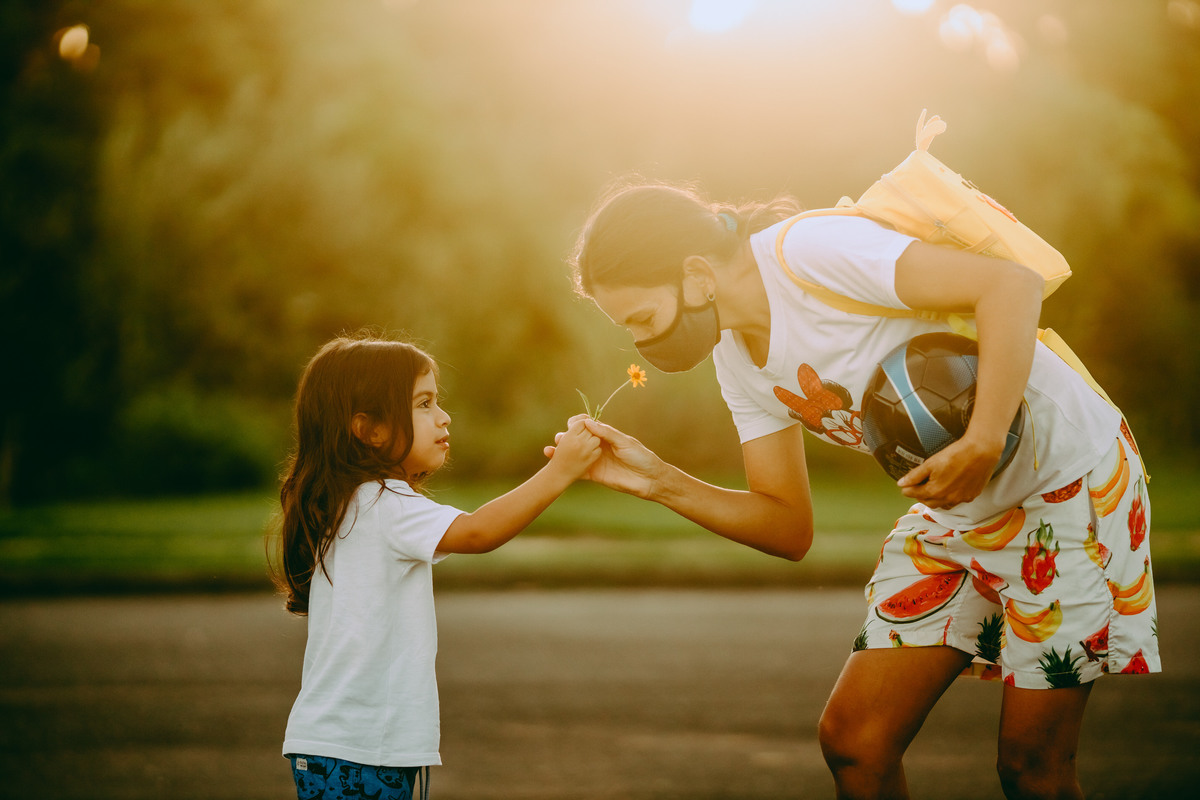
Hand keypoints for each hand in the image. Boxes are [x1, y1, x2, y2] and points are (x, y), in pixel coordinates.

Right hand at [545, 416, 663, 498]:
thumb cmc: (640, 456)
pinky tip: (555, 465)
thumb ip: (606, 433)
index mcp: (607, 436)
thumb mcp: (624, 442)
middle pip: (579, 441)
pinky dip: (567, 468)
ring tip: (551, 450)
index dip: (578, 426)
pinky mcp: (594, 474)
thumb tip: (588, 423)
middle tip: (558, 438)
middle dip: (567, 439)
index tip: (570, 424)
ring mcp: (595, 461)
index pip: (589, 428)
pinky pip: (578, 470)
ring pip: (575, 455)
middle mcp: (599, 448)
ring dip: (563, 453)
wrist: (648, 479)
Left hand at [896, 434, 1001, 508]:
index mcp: (934, 491)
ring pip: (942, 505)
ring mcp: (960, 499)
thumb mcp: (930, 463)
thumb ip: (915, 476)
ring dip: (935, 499)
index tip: (905, 486)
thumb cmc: (956, 455)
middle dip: (920, 495)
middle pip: (927, 502)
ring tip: (934, 488)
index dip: (907, 489)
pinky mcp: (971, 496)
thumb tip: (902, 484)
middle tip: (918, 487)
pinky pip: (957, 501)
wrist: (981, 451)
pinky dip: (950, 497)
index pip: (914, 494)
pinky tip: (950, 488)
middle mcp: (947, 499)